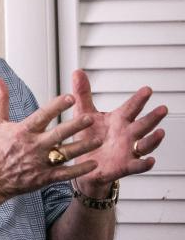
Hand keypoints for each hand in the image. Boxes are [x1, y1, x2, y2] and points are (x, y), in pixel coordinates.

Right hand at [0, 77, 99, 198]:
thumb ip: (0, 100)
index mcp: (23, 131)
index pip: (42, 116)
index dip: (56, 106)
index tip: (71, 97)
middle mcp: (33, 146)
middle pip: (58, 134)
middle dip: (75, 126)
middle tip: (90, 118)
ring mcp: (39, 163)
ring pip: (65, 153)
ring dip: (83, 147)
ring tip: (98, 140)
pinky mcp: (44, 178)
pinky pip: (65, 173)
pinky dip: (80, 169)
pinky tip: (93, 164)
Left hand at [70, 70, 166, 193]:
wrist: (83, 164)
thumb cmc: (87, 137)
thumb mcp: (84, 114)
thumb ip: (83, 94)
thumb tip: (77, 73)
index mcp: (118, 120)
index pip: (131, 107)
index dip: (139, 99)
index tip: (147, 89)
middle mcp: (127, 134)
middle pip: (143, 124)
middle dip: (153, 117)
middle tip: (162, 108)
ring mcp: (128, 150)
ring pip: (145, 144)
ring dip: (153, 139)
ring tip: (160, 132)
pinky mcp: (124, 166)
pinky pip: (137, 166)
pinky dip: (144, 164)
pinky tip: (150, 161)